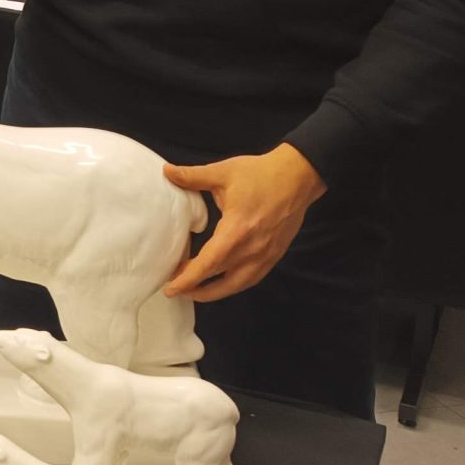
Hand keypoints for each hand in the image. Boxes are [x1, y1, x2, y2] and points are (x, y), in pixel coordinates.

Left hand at [160, 145, 326, 300]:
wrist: (298, 177)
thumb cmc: (260, 173)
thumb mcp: (223, 172)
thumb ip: (192, 176)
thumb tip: (166, 172)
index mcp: (237, 229)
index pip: (209, 264)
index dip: (188, 279)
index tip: (171, 288)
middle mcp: (253, 249)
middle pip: (219, 279)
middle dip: (194, 287)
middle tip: (174, 287)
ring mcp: (266, 255)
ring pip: (236, 285)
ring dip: (213, 292)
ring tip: (193, 290)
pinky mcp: (274, 255)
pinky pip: (251, 279)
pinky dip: (233, 284)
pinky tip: (220, 282)